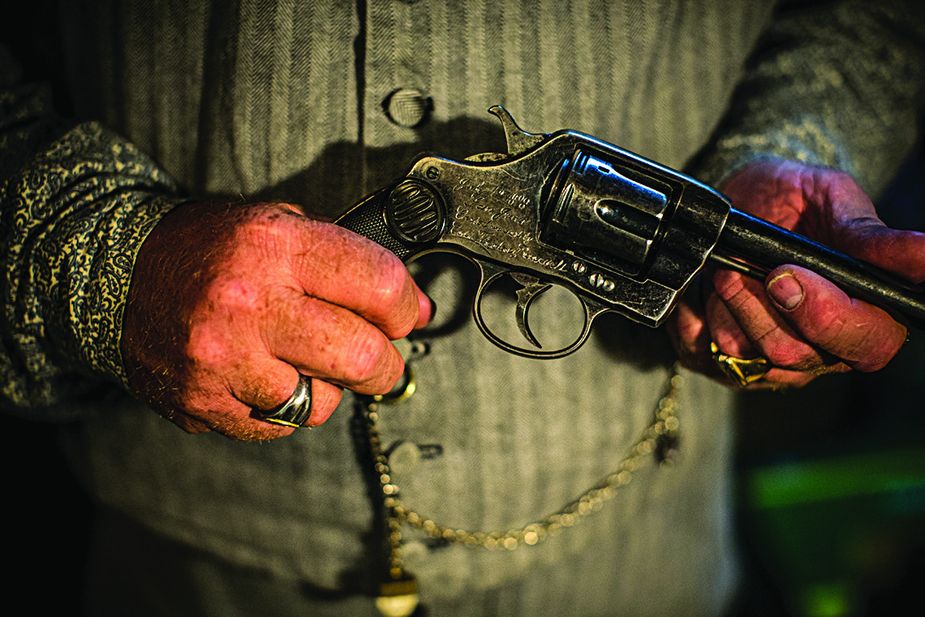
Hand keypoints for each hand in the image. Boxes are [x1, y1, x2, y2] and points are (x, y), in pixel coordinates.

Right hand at [121, 201, 431, 438]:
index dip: (407, 307)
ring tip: (302, 361)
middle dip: (385, 366)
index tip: (409, 316)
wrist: (115, 273)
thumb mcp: (275, 223)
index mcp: (274, 247)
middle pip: (361, 357)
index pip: (378, 285)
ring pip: (322, 403)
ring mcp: (223, 360)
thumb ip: (343, 260)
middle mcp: (249, 304)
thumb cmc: (206, 247)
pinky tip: (264, 377)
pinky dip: (284, 408)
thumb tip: (411, 307)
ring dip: (328, 388)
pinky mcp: (203, 403)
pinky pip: (278, 426)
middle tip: (381, 361)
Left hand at [670, 159, 924, 387]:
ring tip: (722, 272)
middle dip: (763, 309)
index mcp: (866, 314)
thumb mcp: (834, 200)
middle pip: (797, 355)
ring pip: (748, 356)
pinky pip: (707, 356)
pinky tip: (699, 297)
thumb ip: (870, 234)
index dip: (828, 316)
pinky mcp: (728, 360)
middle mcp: (823, 347)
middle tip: (746, 268)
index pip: (868, 343)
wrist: (740, 200)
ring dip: (728, 309)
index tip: (786, 274)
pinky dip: (696, 324)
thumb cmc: (796, 201)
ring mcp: (773, 359)